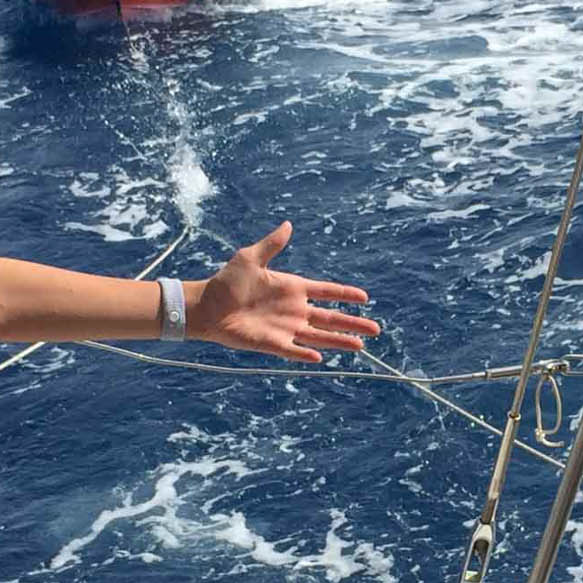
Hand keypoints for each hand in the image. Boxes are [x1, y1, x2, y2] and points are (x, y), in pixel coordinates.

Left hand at [188, 222, 380, 362]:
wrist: (207, 306)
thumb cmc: (227, 281)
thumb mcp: (249, 258)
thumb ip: (272, 245)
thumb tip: (288, 225)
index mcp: (293, 288)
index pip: (326, 292)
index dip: (345, 294)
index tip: (365, 298)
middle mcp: (294, 310)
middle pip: (331, 318)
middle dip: (353, 323)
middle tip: (376, 329)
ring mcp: (286, 329)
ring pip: (320, 336)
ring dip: (339, 341)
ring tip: (361, 346)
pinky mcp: (273, 344)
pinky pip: (294, 351)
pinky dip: (306, 354)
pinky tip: (322, 357)